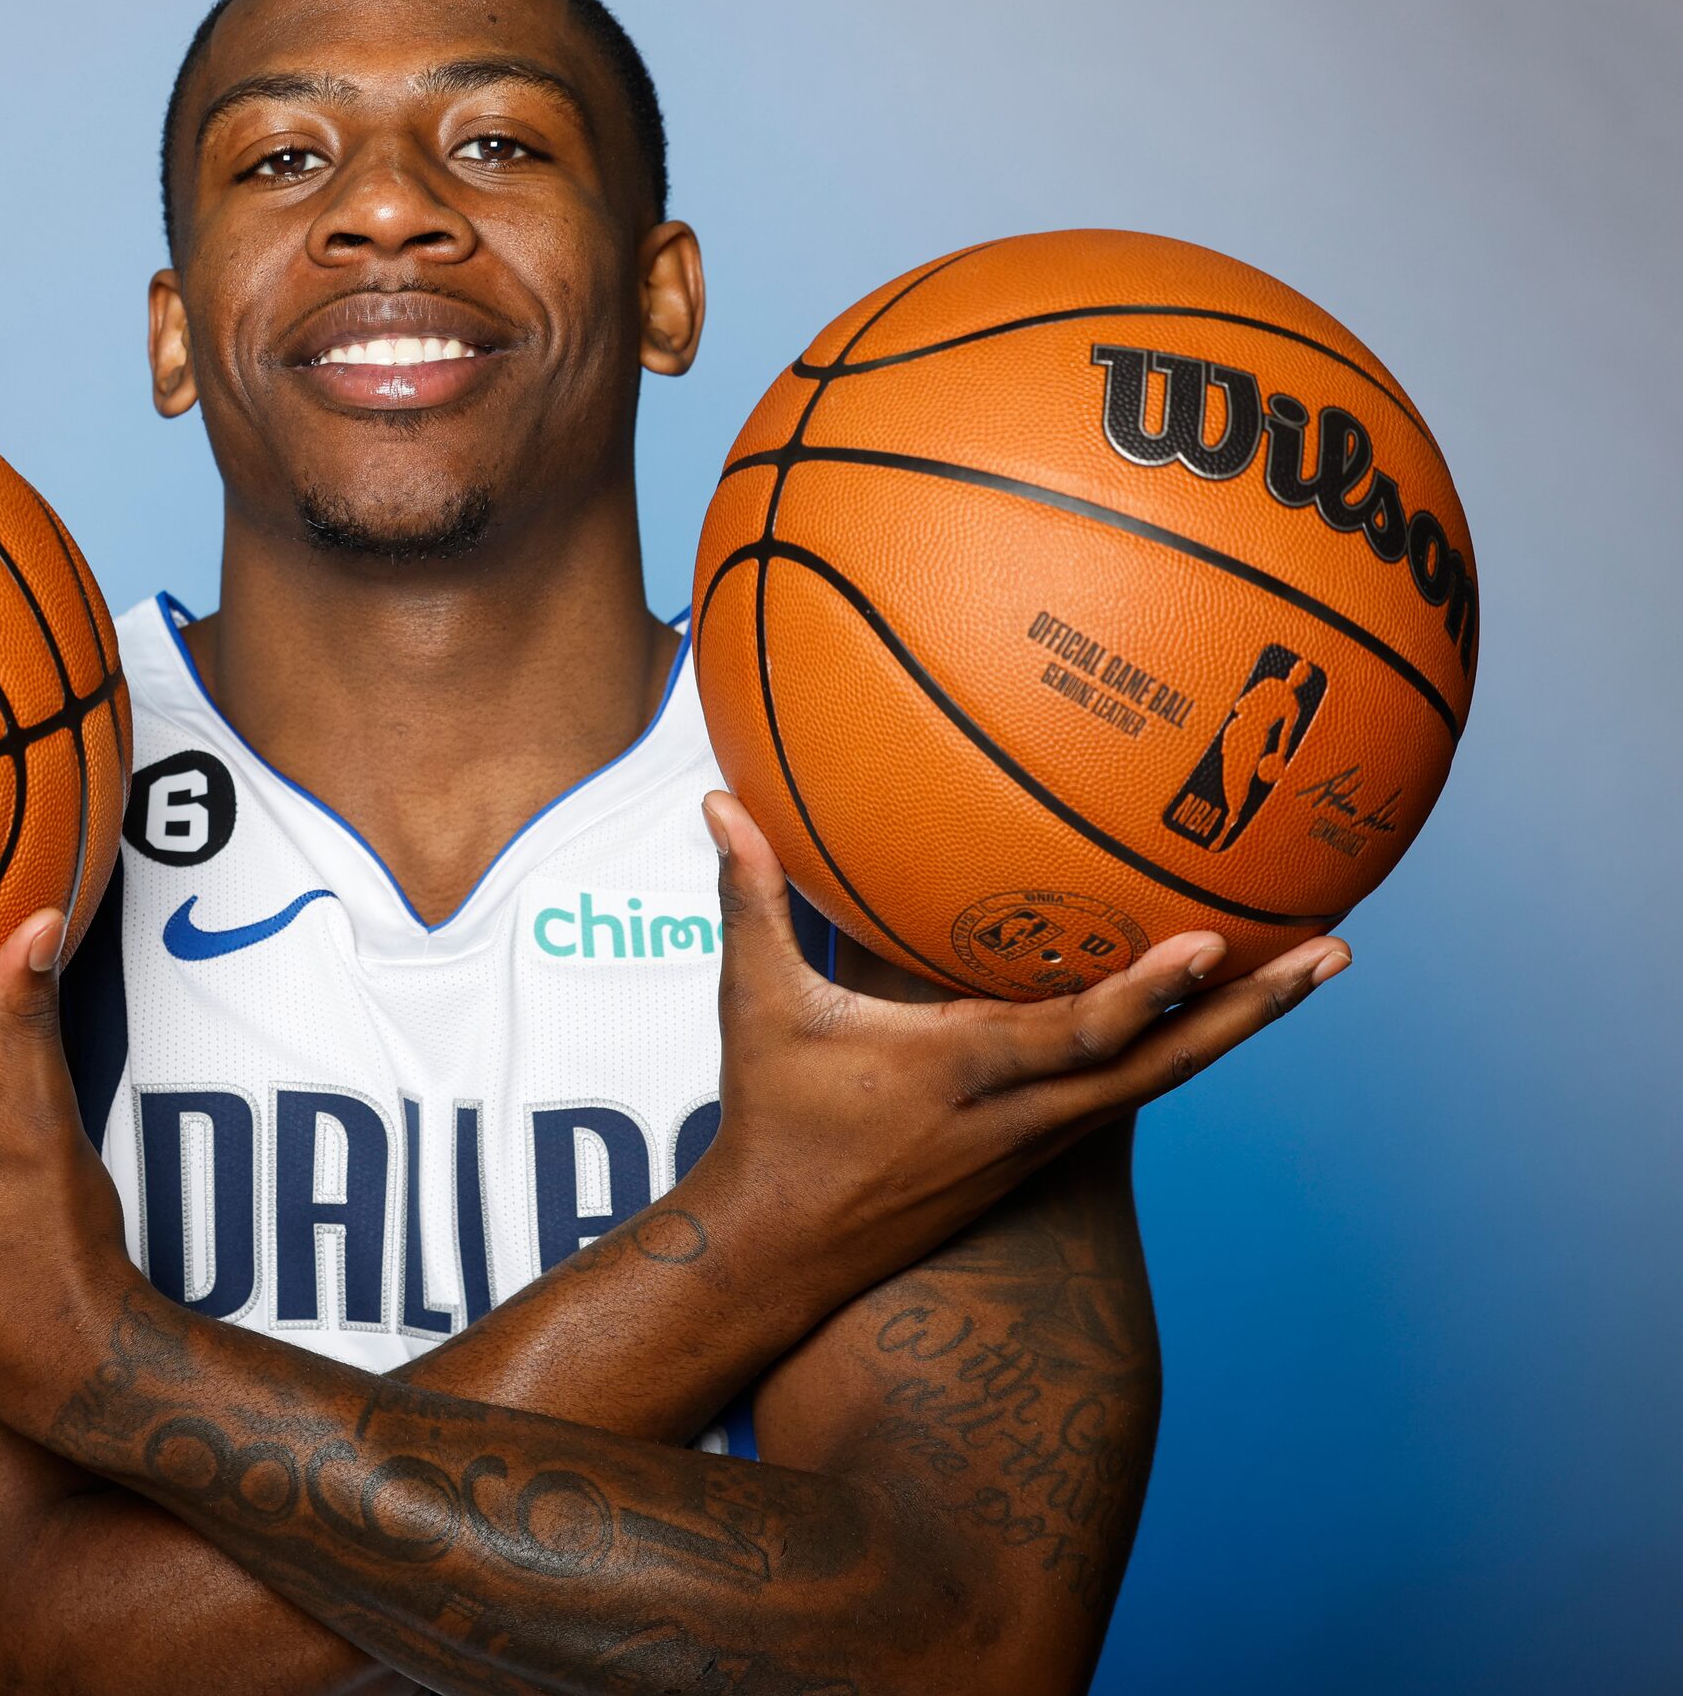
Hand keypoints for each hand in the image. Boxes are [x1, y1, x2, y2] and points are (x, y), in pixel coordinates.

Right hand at [695, 790, 1347, 1290]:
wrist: (787, 1246)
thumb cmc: (773, 1117)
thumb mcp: (756, 1005)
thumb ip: (751, 899)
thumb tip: (716, 803)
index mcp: (960, 1072)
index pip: (1072, 1037)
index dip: (1143, 995)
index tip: (1209, 945)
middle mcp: (1022, 1113)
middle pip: (1161, 1065)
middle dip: (1249, 1010)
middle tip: (1333, 954)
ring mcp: (1041, 1140)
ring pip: (1162, 1081)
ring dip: (1238, 1027)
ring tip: (1312, 968)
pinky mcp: (1042, 1152)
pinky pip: (1131, 1089)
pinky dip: (1184, 1043)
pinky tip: (1224, 1006)